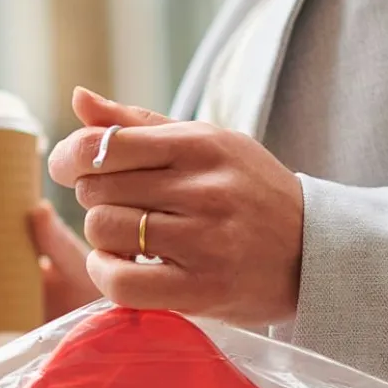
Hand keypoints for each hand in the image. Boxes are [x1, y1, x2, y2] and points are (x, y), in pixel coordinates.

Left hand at [48, 87, 303, 326]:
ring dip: (102, 238)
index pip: (104, 145)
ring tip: (128, 240)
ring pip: (104, 230)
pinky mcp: (202, 288)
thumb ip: (139, 124)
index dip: (72, 158)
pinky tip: (123, 268)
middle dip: (96, 198)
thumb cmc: (249, 193)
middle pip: (97, 189)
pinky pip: (121, 282)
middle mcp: (203, 189)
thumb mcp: (206, 144)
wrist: (315, 251)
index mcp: (200, 144)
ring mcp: (203, 240)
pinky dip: (107, 275)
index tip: (72, 170)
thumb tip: (78, 98)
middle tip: (122, 207)